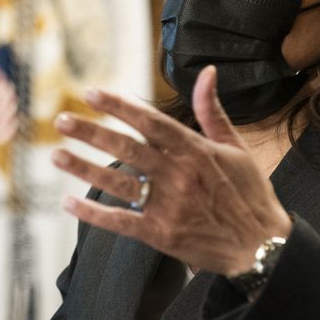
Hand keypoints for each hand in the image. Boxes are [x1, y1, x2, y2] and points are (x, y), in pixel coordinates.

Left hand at [51, 66, 292, 276]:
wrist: (262, 247)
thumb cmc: (250, 195)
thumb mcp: (236, 148)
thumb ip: (212, 111)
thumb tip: (206, 72)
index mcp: (196, 150)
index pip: (150, 121)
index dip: (119, 106)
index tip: (91, 92)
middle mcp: (179, 174)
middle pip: (127, 148)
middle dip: (91, 132)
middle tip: (62, 120)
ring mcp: (169, 205)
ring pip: (118, 183)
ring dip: (84, 169)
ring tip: (56, 155)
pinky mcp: (161, 234)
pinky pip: (120, 221)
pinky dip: (93, 213)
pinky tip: (69, 203)